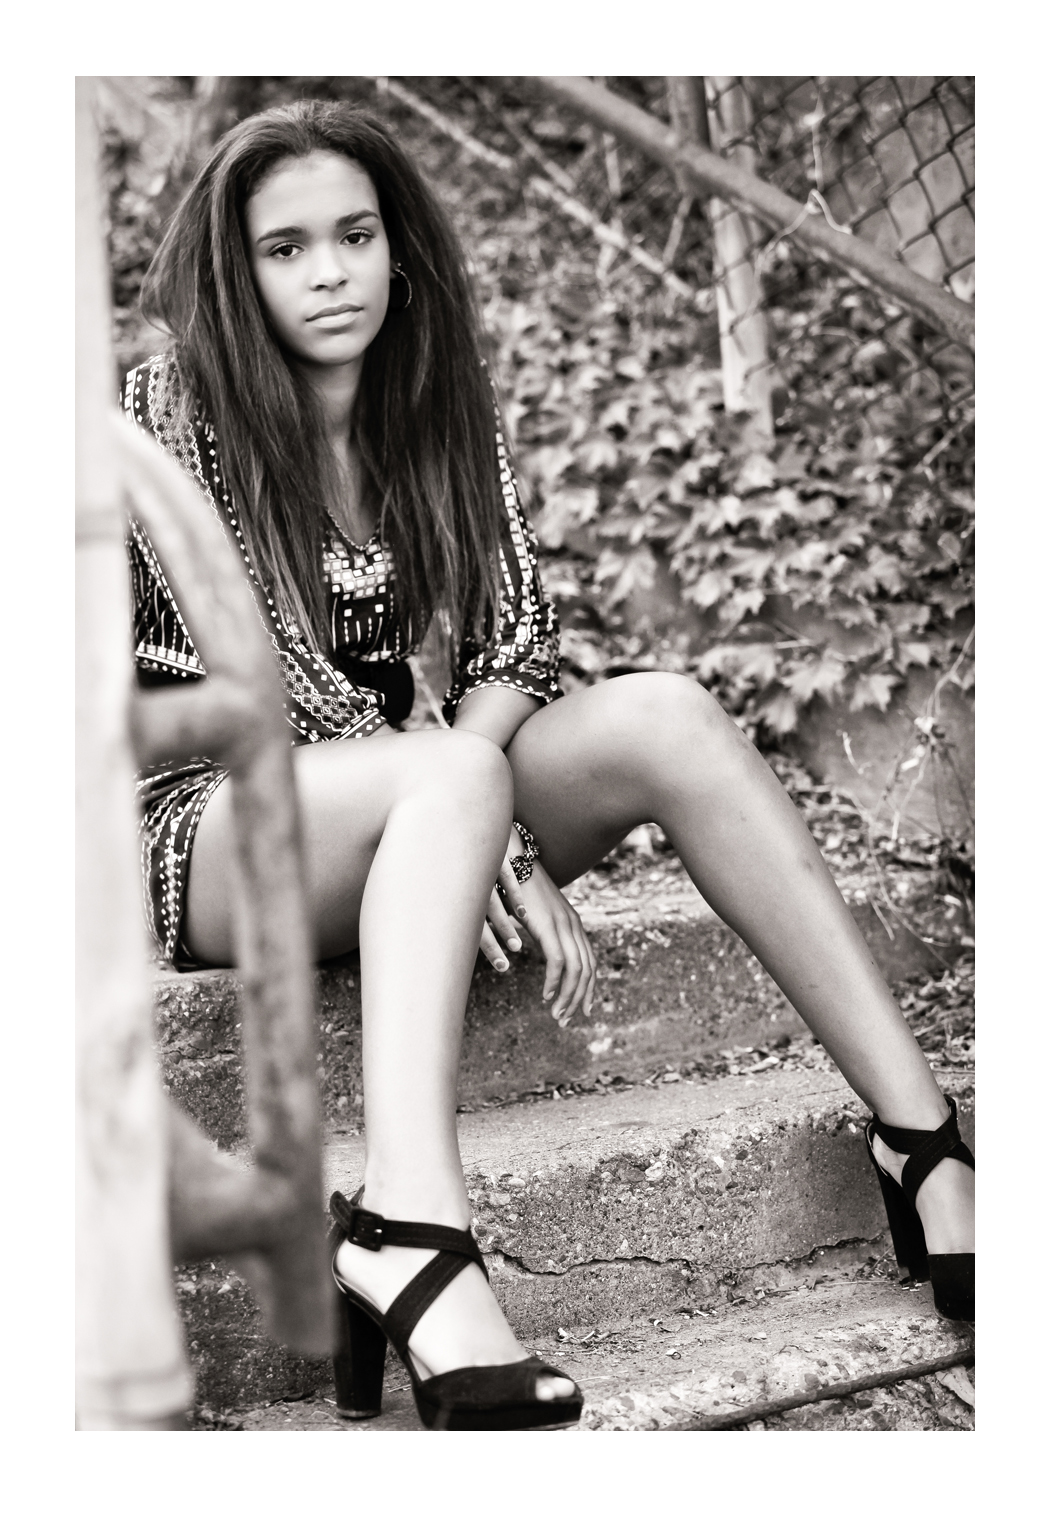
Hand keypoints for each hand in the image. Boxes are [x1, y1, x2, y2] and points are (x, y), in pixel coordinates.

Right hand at [478, 829, 595, 1027]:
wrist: (513, 858)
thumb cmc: (518, 885)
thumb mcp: (534, 912)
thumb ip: (539, 929)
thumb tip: (532, 944)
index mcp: (572, 923)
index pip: (589, 962)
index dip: (588, 988)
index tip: (581, 1009)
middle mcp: (573, 924)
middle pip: (588, 970)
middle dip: (580, 998)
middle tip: (568, 1020)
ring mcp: (563, 925)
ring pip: (576, 970)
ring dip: (568, 996)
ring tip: (558, 1014)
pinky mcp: (548, 926)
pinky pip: (558, 962)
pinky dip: (554, 982)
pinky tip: (546, 995)